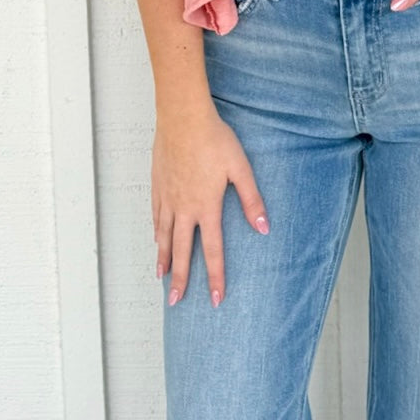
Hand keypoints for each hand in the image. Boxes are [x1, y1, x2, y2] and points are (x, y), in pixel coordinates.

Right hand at [152, 106, 269, 308]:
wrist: (183, 117)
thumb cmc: (214, 139)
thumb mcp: (240, 168)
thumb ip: (252, 200)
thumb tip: (264, 228)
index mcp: (207, 206)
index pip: (213, 250)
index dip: (215, 276)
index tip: (215, 299)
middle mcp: (184, 208)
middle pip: (182, 251)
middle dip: (180, 279)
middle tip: (175, 302)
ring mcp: (168, 197)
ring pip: (164, 236)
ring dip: (164, 259)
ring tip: (162, 278)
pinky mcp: (158, 184)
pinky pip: (156, 215)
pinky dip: (156, 232)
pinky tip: (156, 238)